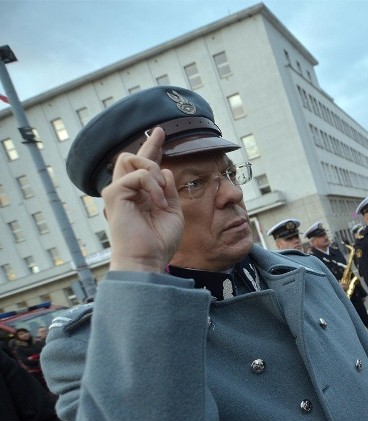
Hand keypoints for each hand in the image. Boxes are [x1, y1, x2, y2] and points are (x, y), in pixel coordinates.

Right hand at [102, 127, 183, 272]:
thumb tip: (163, 169)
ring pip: (131, 158)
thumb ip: (168, 190)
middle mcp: (127, 191)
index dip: (152, 147)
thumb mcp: (172, 211)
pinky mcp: (114, 195)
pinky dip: (153, 187)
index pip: (144, 166)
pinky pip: (138, 175)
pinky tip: (158, 204)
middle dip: (150, 147)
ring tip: (163, 193)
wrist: (147, 259)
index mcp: (141, 195)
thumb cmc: (159, 241)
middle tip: (162, 145)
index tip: (160, 131)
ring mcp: (118, 192)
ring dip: (152, 170)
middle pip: (132, 156)